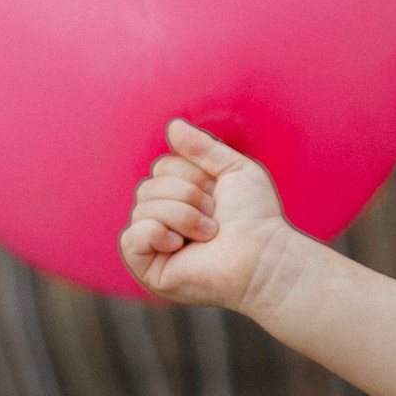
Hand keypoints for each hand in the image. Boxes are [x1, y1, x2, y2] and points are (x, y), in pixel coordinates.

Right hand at [120, 118, 289, 307]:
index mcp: (179, 197)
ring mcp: (154, 246)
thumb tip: (173, 126)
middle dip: (187, 196)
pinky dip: (157, 233)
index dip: (192, 175)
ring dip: (183, 216)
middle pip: (148, 186)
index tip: (218, 194)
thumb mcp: (234, 168)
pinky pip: (130, 237)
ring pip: (143, 208)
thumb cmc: (256, 216)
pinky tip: (180, 245)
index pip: (162, 167)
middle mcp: (163, 220)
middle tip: (215, 217)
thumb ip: (203, 147)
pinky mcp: (147, 269)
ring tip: (210, 233)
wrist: (265, 255)